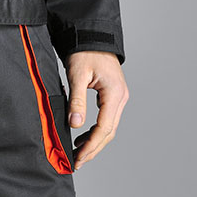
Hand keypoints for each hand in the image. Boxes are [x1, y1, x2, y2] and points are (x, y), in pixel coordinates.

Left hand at [65, 51, 128, 168]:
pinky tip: (82, 135)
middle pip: (109, 132)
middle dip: (93, 148)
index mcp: (114, 94)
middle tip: (77, 161)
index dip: (91, 146)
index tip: (78, 158)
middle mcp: (121, 97)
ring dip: (95, 141)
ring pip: (109, 127)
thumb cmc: (84, 51)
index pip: (104, 128)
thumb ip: (76, 101)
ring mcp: (119, 97)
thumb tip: (75, 125)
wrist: (91, 35)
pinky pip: (107, 118)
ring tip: (78, 152)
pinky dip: (96, 130)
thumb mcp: (77, 75)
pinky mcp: (113, 95)